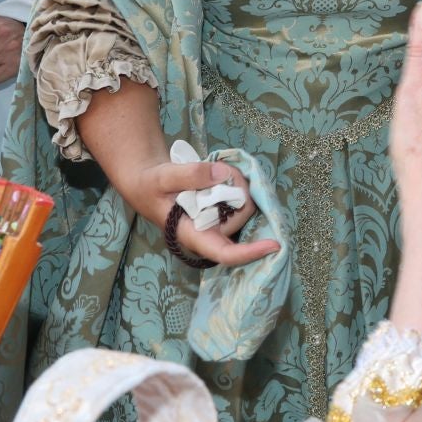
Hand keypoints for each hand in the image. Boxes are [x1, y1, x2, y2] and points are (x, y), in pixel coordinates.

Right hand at [125, 157, 278, 267]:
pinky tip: (222, 172)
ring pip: (244, 204)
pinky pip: (241, 196)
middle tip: (221, 168)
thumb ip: (189, 175)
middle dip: (239, 189)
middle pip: (241, 216)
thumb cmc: (150, 185)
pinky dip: (237, 182)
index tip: (274, 245)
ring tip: (216, 169)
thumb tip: (222, 174)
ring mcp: (218, 221)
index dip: (250, 252)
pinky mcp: (223, 209)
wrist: (147, 182)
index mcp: (193, 235)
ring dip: (238, 183)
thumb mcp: (163, 177)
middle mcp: (210, 232)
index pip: (224, 252)